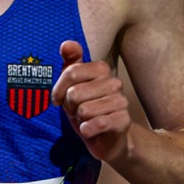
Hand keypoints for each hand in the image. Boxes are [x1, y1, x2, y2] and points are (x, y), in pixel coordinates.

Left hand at [51, 40, 130, 161]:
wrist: (106, 139)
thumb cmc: (86, 109)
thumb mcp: (72, 86)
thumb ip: (69, 64)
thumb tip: (67, 44)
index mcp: (101, 69)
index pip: (71, 72)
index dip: (59, 90)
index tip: (60, 99)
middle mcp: (114, 82)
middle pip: (74, 93)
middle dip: (70, 107)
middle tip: (78, 112)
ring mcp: (121, 101)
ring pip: (84, 110)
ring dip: (80, 120)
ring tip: (87, 120)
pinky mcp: (123, 120)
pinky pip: (97, 123)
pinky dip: (87, 130)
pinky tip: (90, 130)